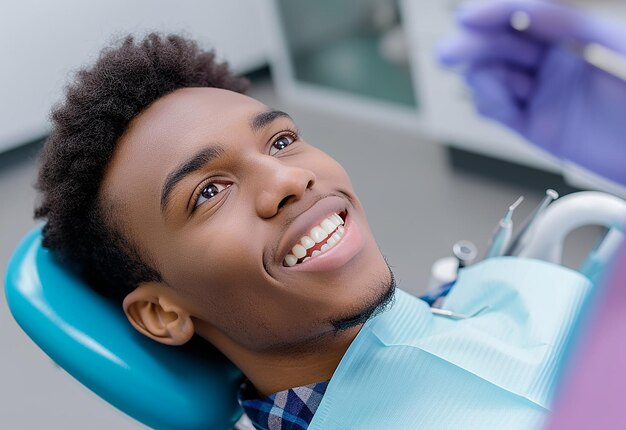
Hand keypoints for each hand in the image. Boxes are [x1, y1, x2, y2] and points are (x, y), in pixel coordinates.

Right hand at [437, 0, 625, 184]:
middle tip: (447, 54)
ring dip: (478, 74)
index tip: (467, 17)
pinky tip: (496, 98)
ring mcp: (542, 95)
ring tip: (476, 77)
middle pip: (499, 46)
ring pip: (493, 77)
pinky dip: (489, 102)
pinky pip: (499, 111)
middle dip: (471, 46)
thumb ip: (570, 24)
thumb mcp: (614, 46)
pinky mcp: (536, 127)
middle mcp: (551, 63)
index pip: (522, 17)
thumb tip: (525, 9)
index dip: (492, 13)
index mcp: (571, 36)